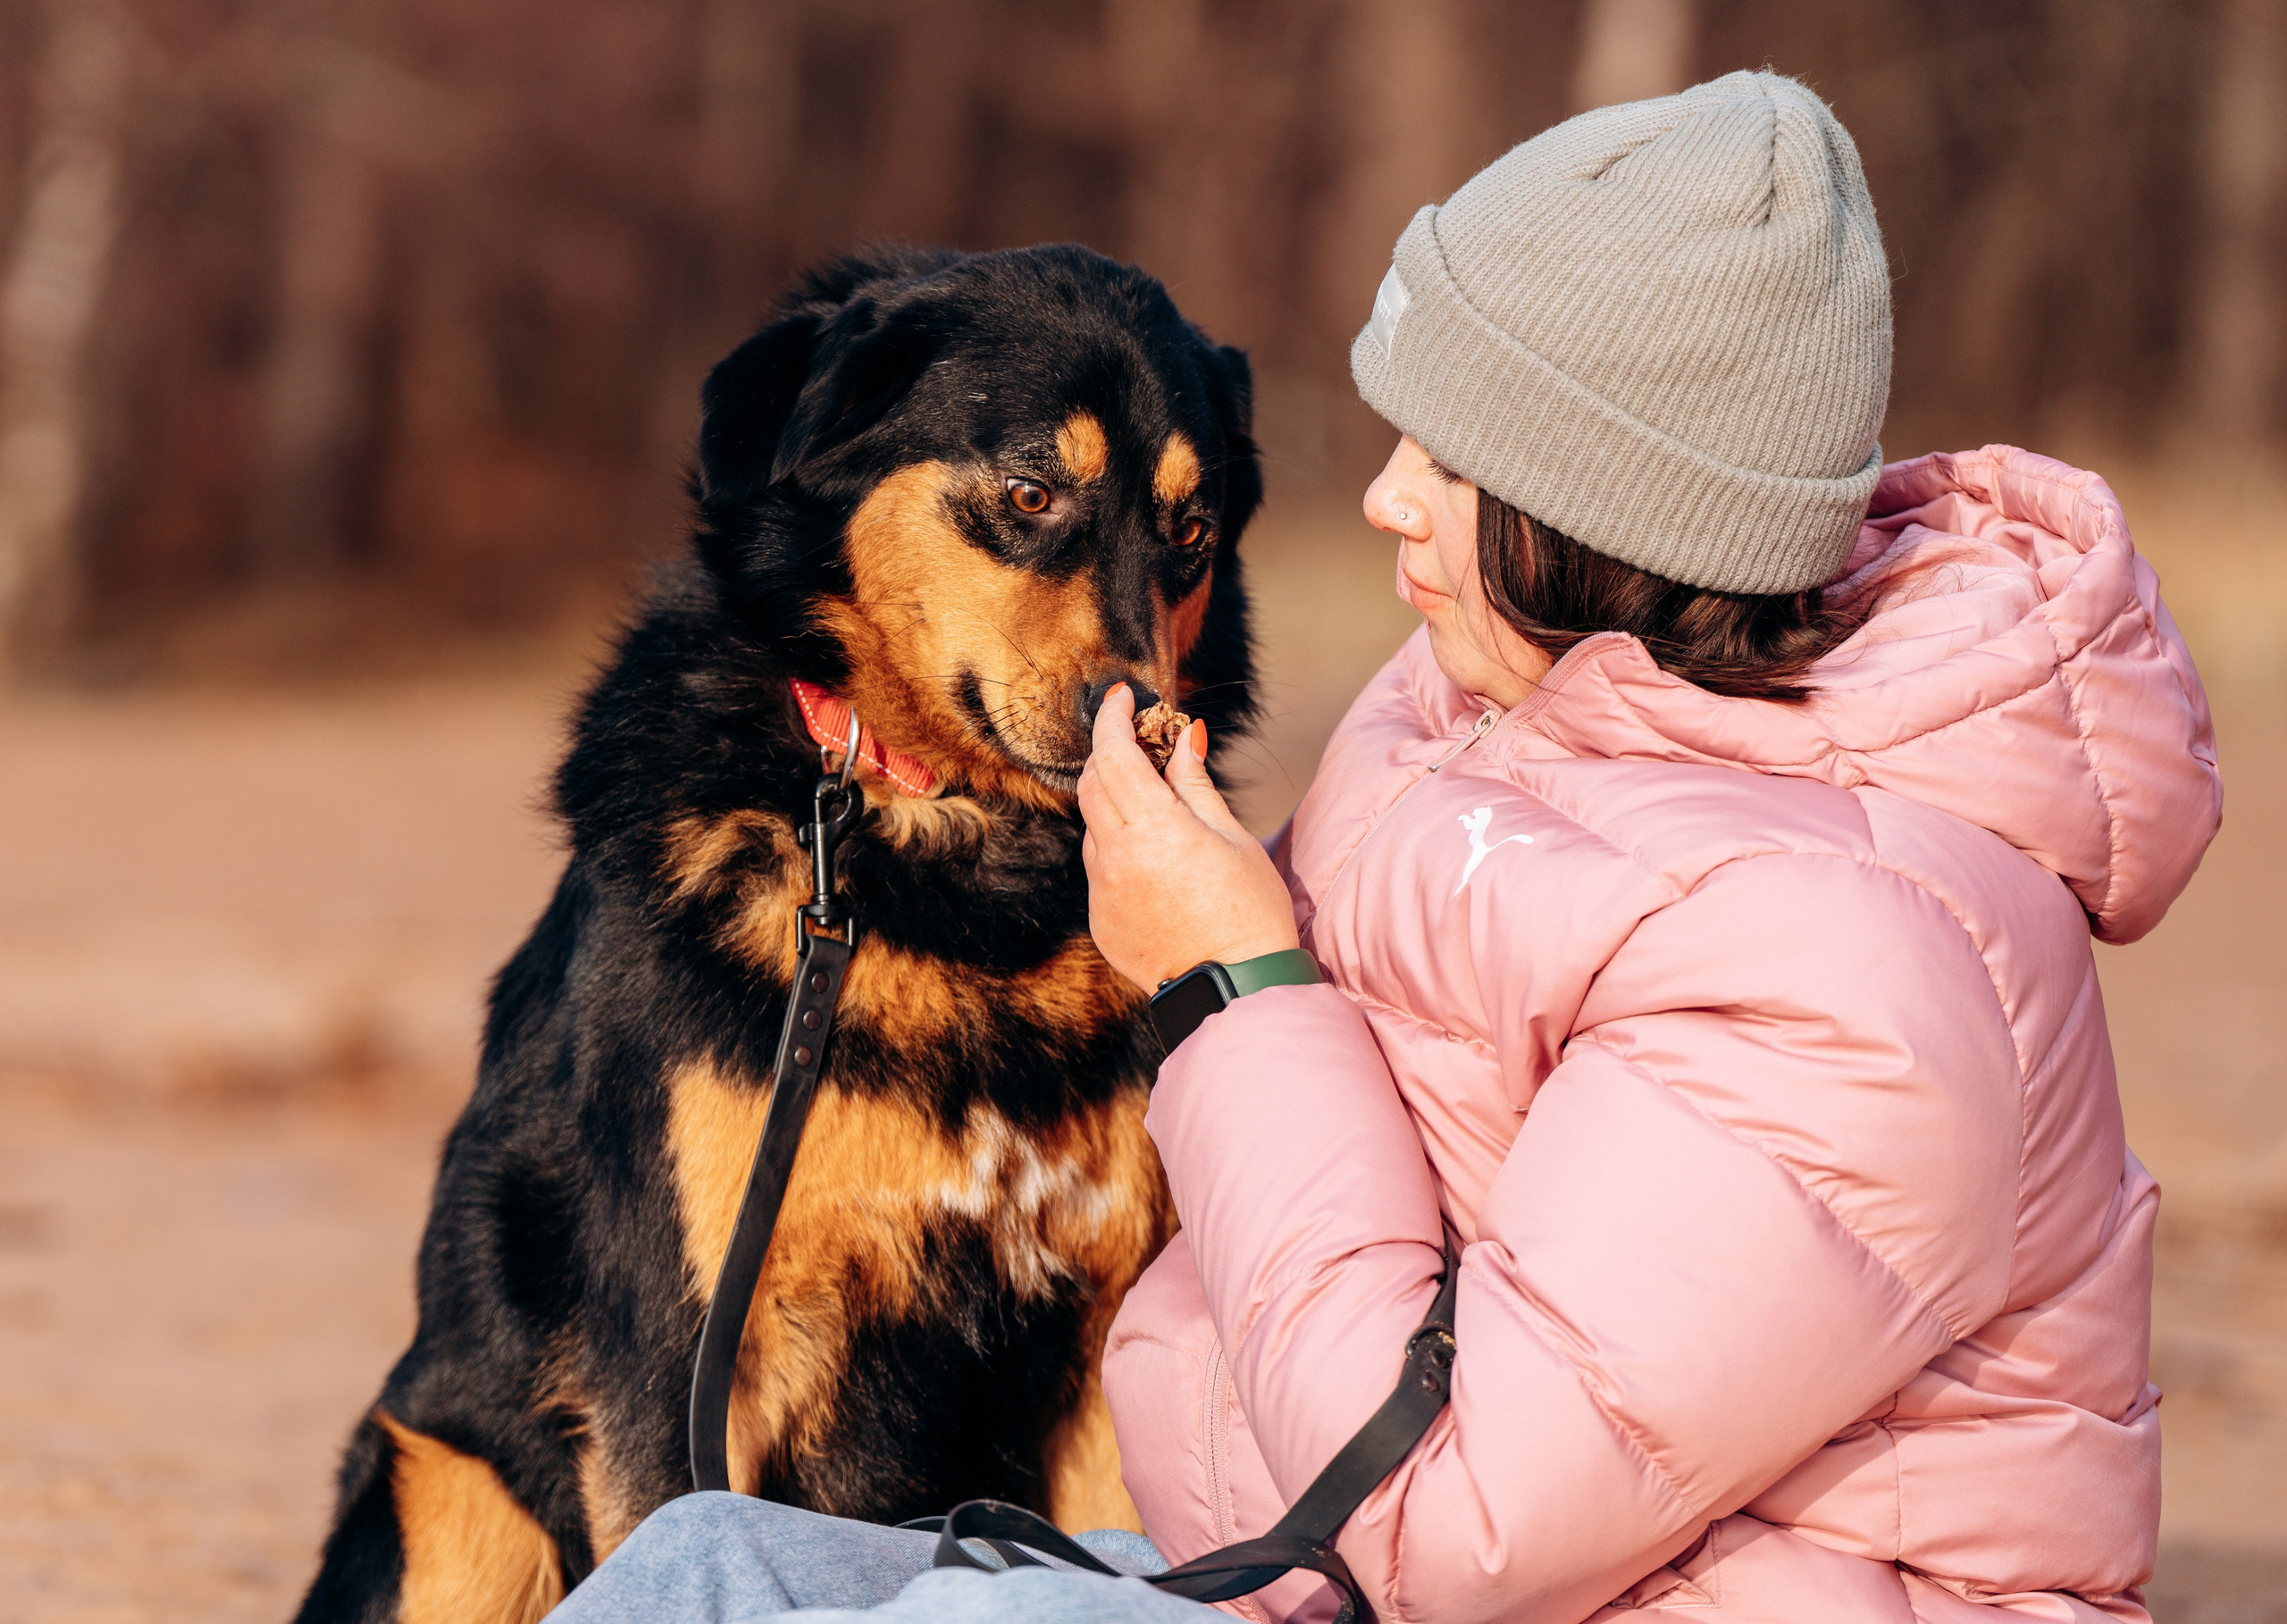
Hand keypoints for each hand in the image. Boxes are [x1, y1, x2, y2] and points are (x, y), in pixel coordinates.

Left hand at [1077, 684, 1300, 990]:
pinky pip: (1100, 869)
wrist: (1236, 988)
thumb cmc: (1249, 908)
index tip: (1121, 696)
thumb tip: (1184, 735)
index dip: (1112, 717)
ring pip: (1094, 827)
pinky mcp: (1100, 920)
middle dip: (1110, 755)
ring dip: (1115, 806)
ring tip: (1161, 816)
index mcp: (1153, 829)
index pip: (1114, 754)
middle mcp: (1116, 857)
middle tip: (1139, 744)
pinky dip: (1119, 850)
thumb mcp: (1231, 836)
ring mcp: (1102, 891)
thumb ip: (1195, 783)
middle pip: (1092, 784)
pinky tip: (1158, 867)